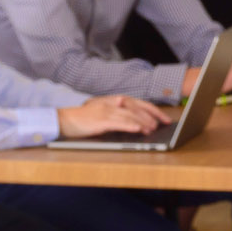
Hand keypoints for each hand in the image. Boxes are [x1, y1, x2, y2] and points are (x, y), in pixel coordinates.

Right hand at [57, 94, 173, 138]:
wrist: (66, 120)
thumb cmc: (86, 118)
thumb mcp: (106, 112)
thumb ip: (121, 115)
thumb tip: (141, 124)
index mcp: (116, 100)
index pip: (140, 103)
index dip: (154, 111)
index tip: (165, 119)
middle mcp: (113, 102)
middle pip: (138, 108)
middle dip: (152, 117)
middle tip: (162, 125)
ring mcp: (107, 110)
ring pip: (130, 116)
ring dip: (143, 123)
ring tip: (152, 129)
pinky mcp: (100, 120)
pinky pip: (118, 123)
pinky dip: (130, 126)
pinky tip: (138, 130)